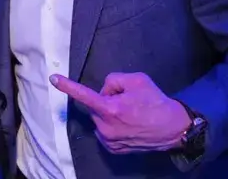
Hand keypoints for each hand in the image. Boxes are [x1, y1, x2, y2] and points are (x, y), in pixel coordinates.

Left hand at [50, 72, 190, 153]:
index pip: (84, 95)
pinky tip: (128, 125)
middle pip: (96, 106)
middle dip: (106, 101)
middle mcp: (106, 126)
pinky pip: (104, 132)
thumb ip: (114, 80)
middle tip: (127, 101)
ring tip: (130, 115)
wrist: (174, 129)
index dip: (67, 86)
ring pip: (99, 119)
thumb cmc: (156, 102)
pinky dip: (111, 126)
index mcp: (110, 108)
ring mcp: (108, 140)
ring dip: (108, 114)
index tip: (53, 78)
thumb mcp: (137, 80)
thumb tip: (103, 90)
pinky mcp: (113, 149)